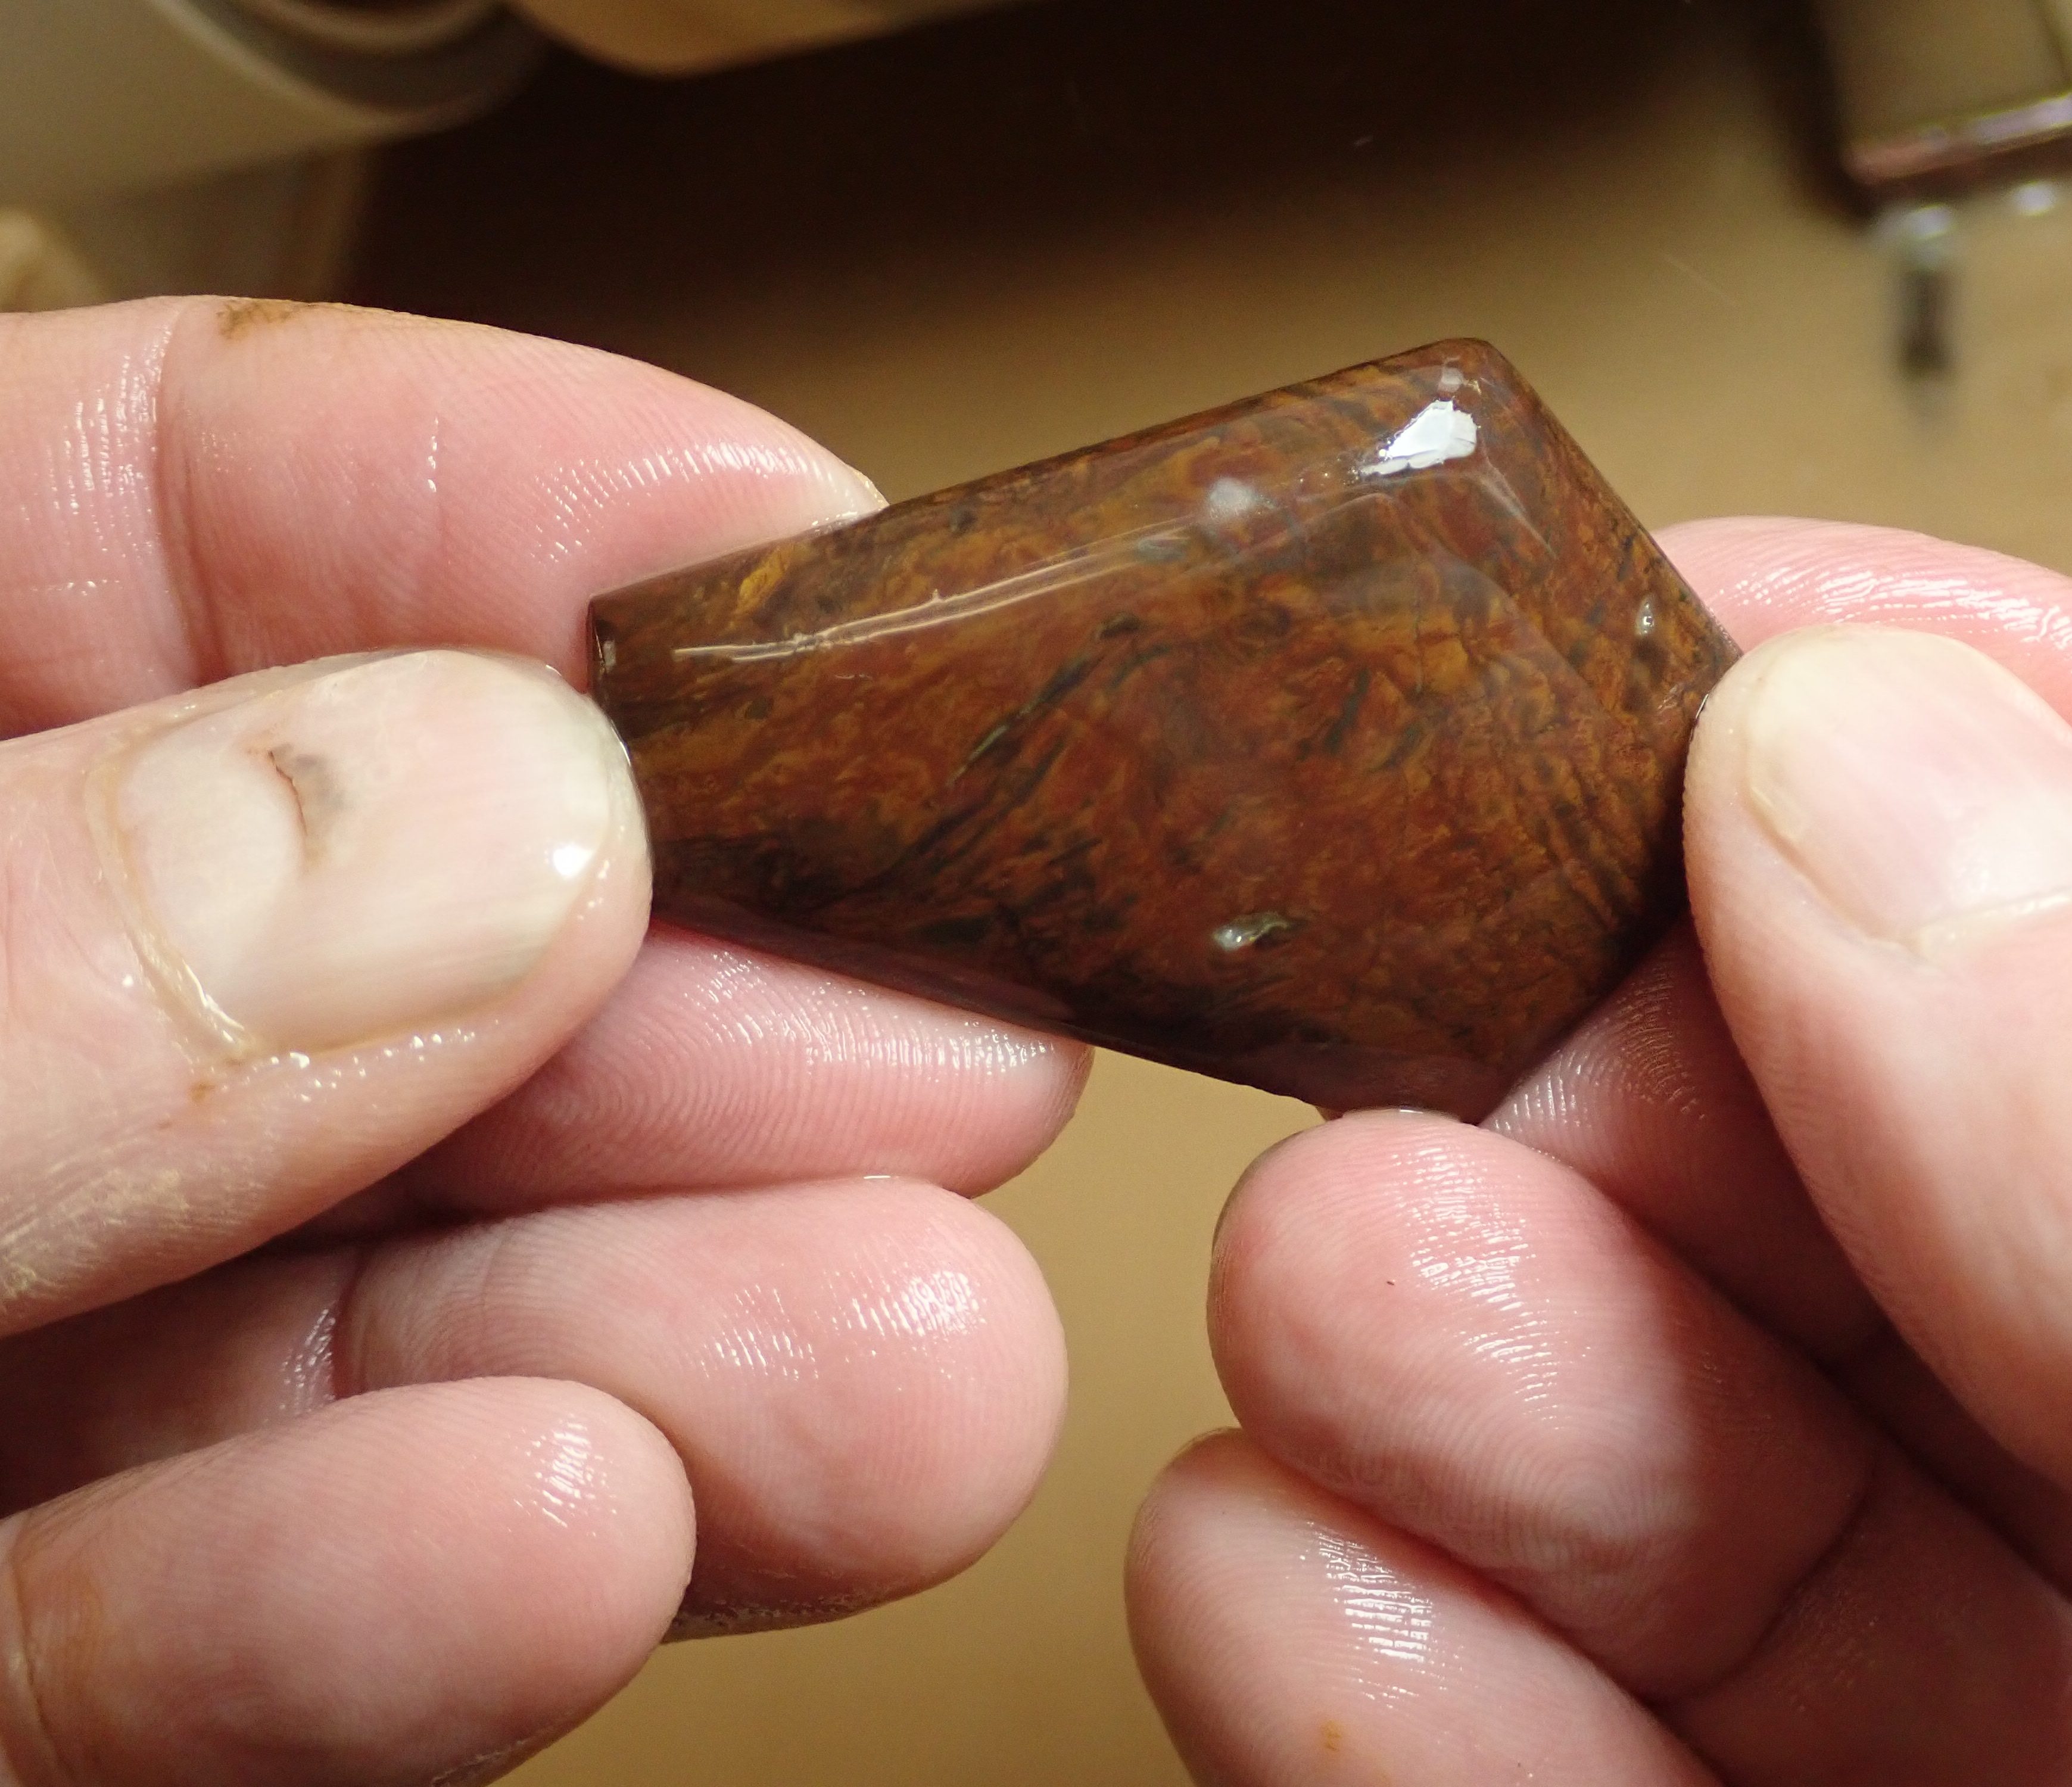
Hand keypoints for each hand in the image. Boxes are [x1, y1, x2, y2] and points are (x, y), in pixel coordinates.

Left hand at [0, 299, 1084, 1786]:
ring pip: (342, 1327)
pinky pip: (162, 1635)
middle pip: (364, 950)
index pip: (159, 524)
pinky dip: (368, 1615)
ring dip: (647, 1351)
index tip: (810, 565)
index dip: (508, 516)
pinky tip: (580, 1546)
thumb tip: (472, 829)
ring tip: (909, 1367)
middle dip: (697, 998)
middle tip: (963, 1040)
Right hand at [1131, 519, 2071, 1785]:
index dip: (1920, 733)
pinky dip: (1416, 1704)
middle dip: (1606, 1096)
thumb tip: (1882, 792)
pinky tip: (1297, 1581)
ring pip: (1710, 1506)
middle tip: (1400, 1012)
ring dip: (1458, 1394)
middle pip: (1890, 1202)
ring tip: (1330, 1293)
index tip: (1646, 638)